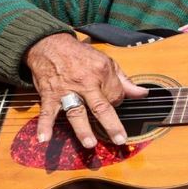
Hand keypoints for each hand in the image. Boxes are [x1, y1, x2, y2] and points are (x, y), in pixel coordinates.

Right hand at [25, 33, 147, 146]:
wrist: (50, 45)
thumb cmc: (80, 56)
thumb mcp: (106, 62)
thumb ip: (124, 81)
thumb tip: (142, 94)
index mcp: (101, 72)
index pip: (116, 95)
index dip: (117, 101)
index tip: (114, 103)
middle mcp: (85, 82)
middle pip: (100, 106)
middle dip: (111, 124)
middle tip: (119, 139)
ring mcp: (66, 90)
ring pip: (76, 111)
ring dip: (82, 129)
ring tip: (90, 143)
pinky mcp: (49, 95)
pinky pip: (46, 112)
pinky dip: (44, 125)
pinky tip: (44, 139)